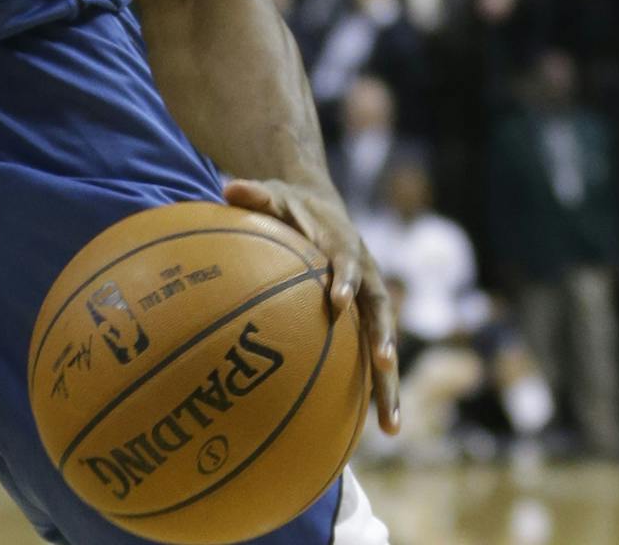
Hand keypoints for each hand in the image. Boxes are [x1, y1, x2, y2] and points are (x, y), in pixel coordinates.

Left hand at [224, 177, 400, 434]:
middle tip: (383, 366)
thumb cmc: (289, 205)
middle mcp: (366, 276)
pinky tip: (371, 432)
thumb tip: (228, 186)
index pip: (347, 262)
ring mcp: (370, 302)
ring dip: (389, 384)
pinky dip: (374, 392)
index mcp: (345, 245)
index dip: (345, 279)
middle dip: (384, 339)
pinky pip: (371, 359)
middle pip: (381, 311)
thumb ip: (254, 194)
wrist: (320, 208)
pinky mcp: (365, 323)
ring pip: (385, 345)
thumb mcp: (271, 193)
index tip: (337, 301)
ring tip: (390, 427)